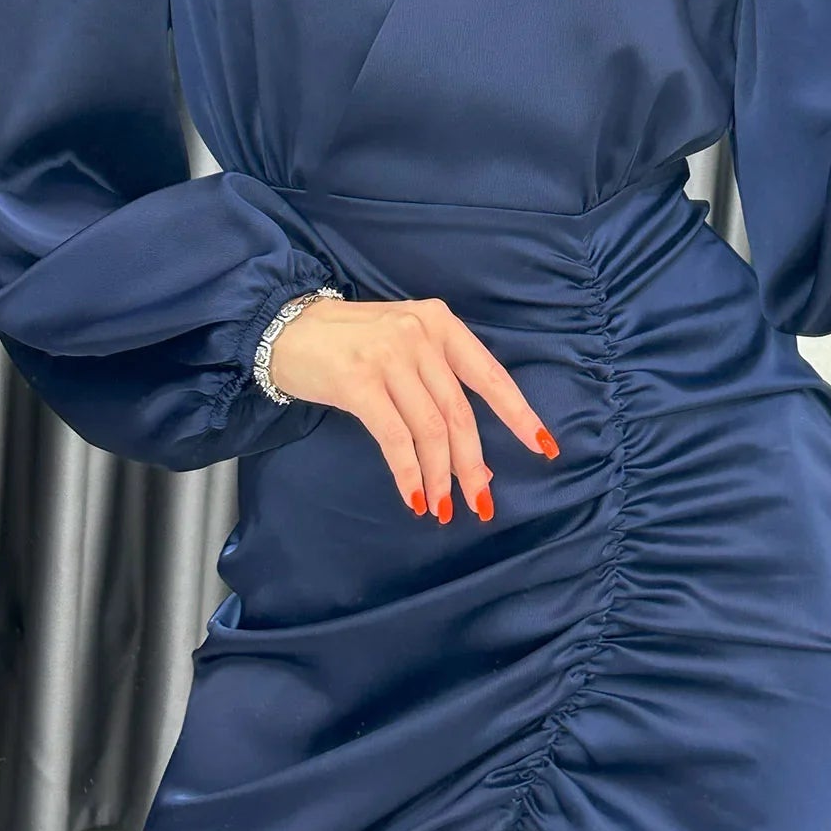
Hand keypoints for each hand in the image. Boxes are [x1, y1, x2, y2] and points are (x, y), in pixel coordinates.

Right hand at [270, 294, 558, 522]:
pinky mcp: (358, 381)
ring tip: (445, 507)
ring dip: (441, 476)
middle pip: (460, 412)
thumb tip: (471, 452)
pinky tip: (414, 496)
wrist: (286, 328)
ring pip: (431, 429)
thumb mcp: (404, 343)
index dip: (518, 414)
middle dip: (474, 463)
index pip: (490, 374)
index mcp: (440, 323)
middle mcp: (420, 334)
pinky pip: (395, 437)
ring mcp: (389, 355)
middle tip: (482, 501)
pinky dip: (409, 473)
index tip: (544, 446)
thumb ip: (437, 383)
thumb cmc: (351, 342)